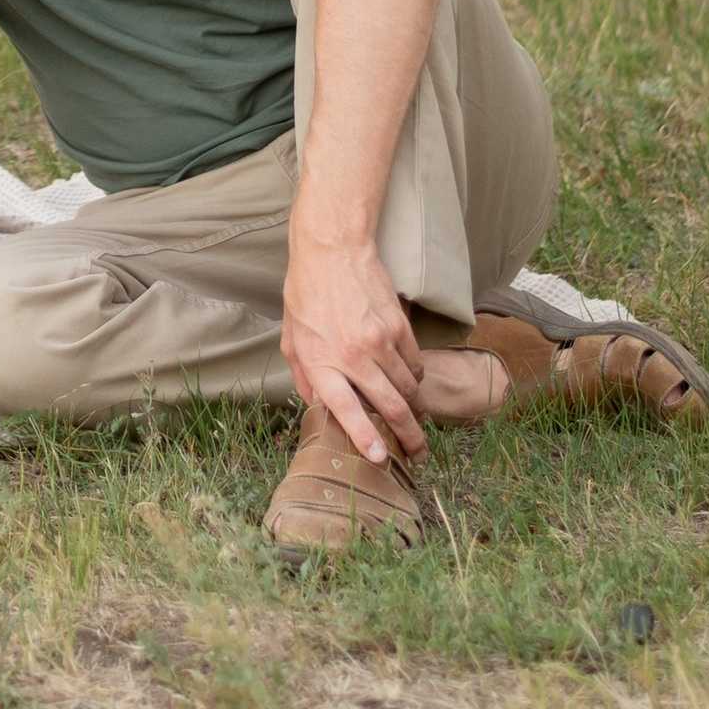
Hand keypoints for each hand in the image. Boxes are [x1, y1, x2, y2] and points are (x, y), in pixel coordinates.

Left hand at [281, 227, 426, 463]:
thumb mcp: (292, 337)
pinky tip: (412, 382)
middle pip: (390, 407)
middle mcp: (353, 355)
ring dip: (415, 409)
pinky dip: (416, 378)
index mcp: (322, 361)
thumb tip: (315, 406)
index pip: (346, 409)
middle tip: (417, 454)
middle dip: (408, 436)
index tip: (380, 458)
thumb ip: (303, 375)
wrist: (332, 249)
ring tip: (417, 421)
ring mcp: (380, 340)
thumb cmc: (306, 293)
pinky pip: (416, 364)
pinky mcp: (399, 326)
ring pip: (408, 388)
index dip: (365, 438)